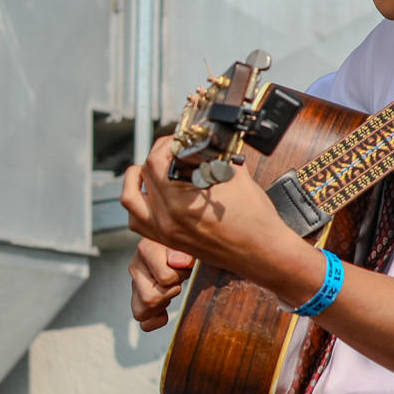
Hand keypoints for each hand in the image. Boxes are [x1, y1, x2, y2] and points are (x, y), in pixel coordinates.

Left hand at [120, 136, 327, 310]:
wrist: (263, 253)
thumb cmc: (255, 221)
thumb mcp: (234, 176)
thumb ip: (212, 155)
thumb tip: (202, 141)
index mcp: (181, 202)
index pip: (156, 161)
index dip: (166, 143)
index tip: (178, 140)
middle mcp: (167, 219)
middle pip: (144, 175)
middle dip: (157, 155)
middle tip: (173, 149)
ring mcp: (164, 232)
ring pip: (130, 199)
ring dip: (136, 179)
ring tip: (150, 167)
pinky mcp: (168, 241)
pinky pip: (137, 222)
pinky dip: (137, 204)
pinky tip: (149, 194)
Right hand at [128, 239, 195, 330]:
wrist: (178, 243)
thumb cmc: (183, 243)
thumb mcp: (185, 241)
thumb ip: (183, 249)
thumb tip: (180, 262)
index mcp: (147, 250)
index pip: (165, 278)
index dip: (181, 276)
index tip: (187, 265)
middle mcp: (136, 267)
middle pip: (149, 299)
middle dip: (171, 293)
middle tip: (179, 280)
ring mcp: (135, 284)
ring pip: (140, 312)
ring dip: (161, 305)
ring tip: (170, 292)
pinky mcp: (139, 298)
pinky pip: (143, 322)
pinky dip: (156, 320)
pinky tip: (165, 311)